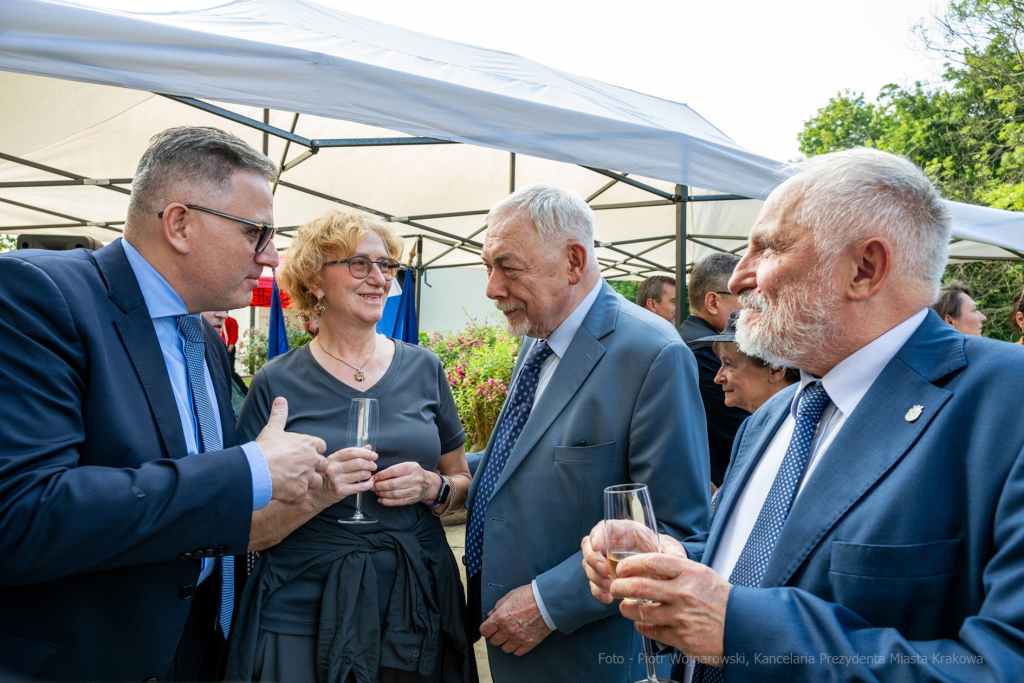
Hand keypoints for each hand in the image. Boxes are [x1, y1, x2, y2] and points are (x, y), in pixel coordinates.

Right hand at [255, 397, 327, 502]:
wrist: (257, 470)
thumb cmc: (265, 448)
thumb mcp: (273, 429)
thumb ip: (279, 415)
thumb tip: (281, 400)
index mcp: (309, 444)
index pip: (322, 446)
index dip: (315, 450)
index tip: (306, 453)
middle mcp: (312, 460)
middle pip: (323, 465)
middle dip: (314, 468)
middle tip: (300, 469)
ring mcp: (308, 477)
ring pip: (317, 481)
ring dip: (308, 483)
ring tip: (294, 482)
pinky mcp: (301, 492)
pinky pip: (304, 496)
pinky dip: (297, 496)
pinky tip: (287, 493)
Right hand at [309, 446, 377, 509]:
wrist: (315, 495)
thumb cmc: (327, 476)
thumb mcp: (336, 462)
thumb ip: (352, 454)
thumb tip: (368, 447)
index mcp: (332, 459)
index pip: (351, 452)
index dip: (365, 453)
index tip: (374, 455)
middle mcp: (333, 469)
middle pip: (358, 463)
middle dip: (369, 463)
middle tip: (373, 465)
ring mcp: (337, 480)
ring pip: (360, 474)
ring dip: (369, 473)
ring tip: (370, 474)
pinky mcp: (341, 491)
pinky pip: (360, 487)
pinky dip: (369, 484)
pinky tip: (370, 482)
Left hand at [371, 462, 436, 506]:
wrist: (428, 484)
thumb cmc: (413, 473)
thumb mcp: (407, 466)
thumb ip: (394, 470)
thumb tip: (376, 477)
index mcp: (412, 468)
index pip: (394, 471)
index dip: (382, 475)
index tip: (374, 478)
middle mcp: (414, 479)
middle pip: (393, 484)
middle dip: (380, 486)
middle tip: (372, 486)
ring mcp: (414, 490)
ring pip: (394, 494)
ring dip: (382, 494)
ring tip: (376, 492)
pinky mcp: (412, 499)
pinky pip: (397, 502)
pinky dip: (387, 502)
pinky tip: (380, 499)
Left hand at [480, 584, 551, 655]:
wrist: (548, 601)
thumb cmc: (529, 596)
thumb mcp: (509, 596)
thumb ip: (497, 607)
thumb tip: (490, 615)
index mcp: (501, 617)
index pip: (484, 631)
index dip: (486, 629)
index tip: (489, 628)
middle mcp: (508, 630)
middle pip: (493, 642)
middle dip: (494, 636)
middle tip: (499, 631)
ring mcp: (519, 638)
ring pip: (504, 649)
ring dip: (505, 643)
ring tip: (509, 636)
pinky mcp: (529, 643)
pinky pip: (517, 652)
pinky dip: (516, 648)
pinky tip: (518, 640)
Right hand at [582, 522, 686, 603]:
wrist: (663, 567)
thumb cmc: (663, 551)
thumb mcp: (670, 548)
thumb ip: (673, 553)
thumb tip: (679, 560)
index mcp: (623, 531)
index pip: (601, 528)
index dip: (596, 536)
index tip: (598, 547)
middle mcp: (609, 544)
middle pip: (589, 548)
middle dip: (593, 561)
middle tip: (605, 573)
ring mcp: (605, 561)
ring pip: (588, 566)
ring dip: (596, 578)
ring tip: (611, 588)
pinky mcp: (605, 578)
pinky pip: (594, 584)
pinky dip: (597, 592)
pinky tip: (609, 599)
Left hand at [612, 553, 730, 664]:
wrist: (743, 626)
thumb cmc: (721, 598)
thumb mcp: (702, 574)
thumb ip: (676, 569)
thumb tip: (647, 564)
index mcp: (689, 573)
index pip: (650, 562)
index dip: (630, 564)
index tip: (622, 568)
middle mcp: (683, 594)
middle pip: (638, 587)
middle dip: (619, 587)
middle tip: (615, 587)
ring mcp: (681, 617)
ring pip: (640, 612)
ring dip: (626, 609)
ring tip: (624, 606)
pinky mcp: (680, 638)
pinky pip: (651, 631)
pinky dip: (641, 626)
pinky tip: (640, 623)